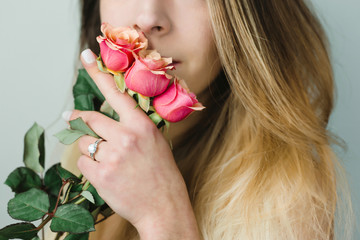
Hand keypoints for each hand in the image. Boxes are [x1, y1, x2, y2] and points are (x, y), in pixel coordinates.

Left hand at [67, 49, 199, 239]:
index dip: (98, 74)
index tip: (85, 56)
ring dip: (90, 149)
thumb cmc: (161, 173)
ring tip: (106, 161)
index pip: (116, 93)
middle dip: (79, 120)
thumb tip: (110, 117)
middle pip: (89, 118)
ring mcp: (113, 157)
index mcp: (141, 125)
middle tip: (71, 118)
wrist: (164, 206)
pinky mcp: (101, 176)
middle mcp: (126, 137)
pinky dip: (89, 167)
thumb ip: (134, 126)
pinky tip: (105, 174)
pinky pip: (82, 163)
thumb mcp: (155, 142)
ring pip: (84, 142)